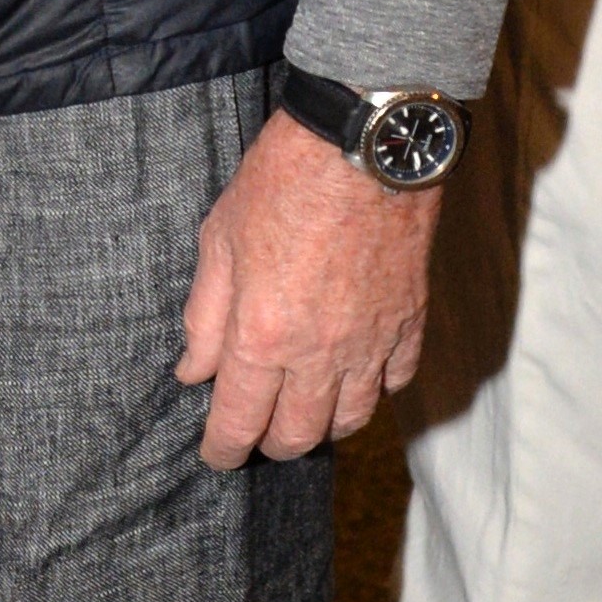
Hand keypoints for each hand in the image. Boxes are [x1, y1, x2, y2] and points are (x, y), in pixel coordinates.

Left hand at [175, 102, 436, 468]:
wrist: (361, 145)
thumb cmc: (281, 182)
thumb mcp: (218, 241)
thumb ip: (204, 316)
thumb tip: (193, 371)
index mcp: (263, 337)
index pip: (240, 422)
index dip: (224, 450)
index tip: (215, 456)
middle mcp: (320, 354)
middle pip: (298, 435)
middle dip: (270, 445)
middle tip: (255, 433)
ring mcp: (371, 342)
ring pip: (351, 419)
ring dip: (322, 427)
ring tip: (303, 414)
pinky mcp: (409, 321)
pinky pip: (394, 382)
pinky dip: (372, 391)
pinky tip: (354, 378)